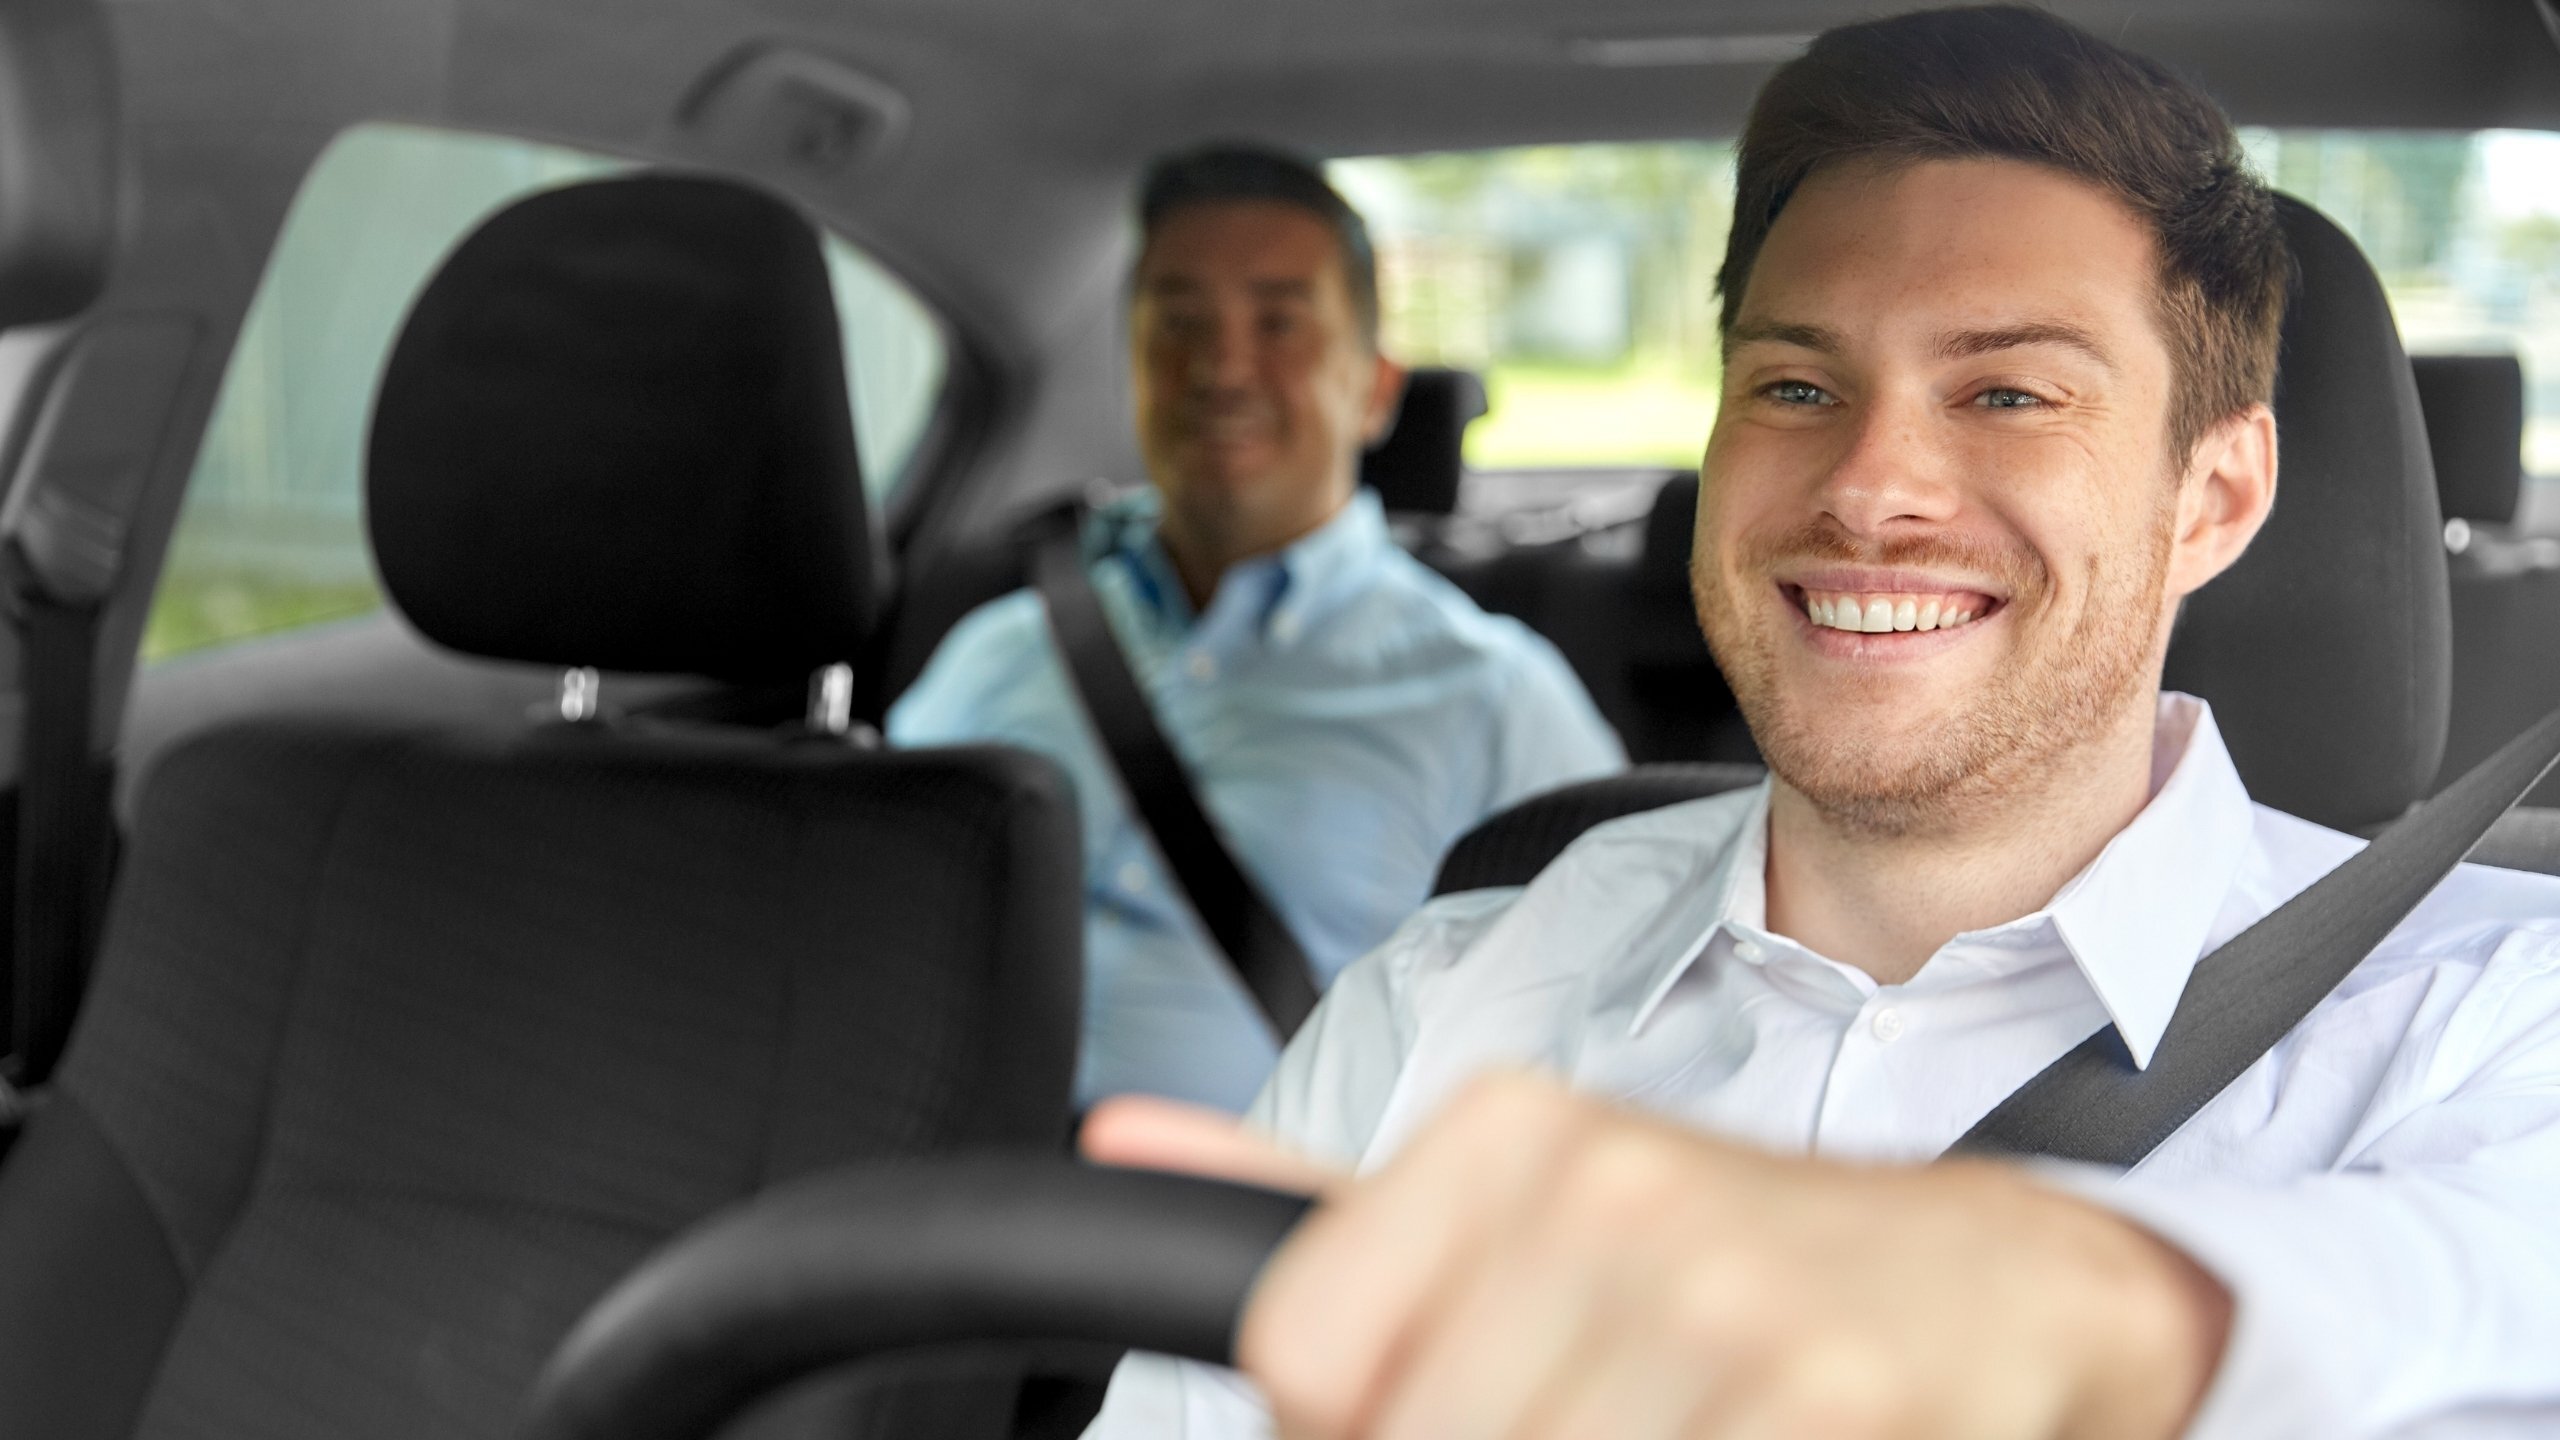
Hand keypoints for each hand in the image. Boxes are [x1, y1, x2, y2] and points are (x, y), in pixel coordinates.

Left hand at [1081, 1071, 2229, 1439]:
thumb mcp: (1523, 1194)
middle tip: (1587, 1413)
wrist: (2003, 1278)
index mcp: (1510, 1136)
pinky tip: (1736, 1438)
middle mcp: (1607, 1195)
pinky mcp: (1833, 1402)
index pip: (1299, 1355)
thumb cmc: (1731, 1255)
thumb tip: (1122, 1137)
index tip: (1457, 1396)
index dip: (1356, 1419)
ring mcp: (1726, 1305)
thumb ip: (1317, 1200)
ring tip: (1658, 1423)